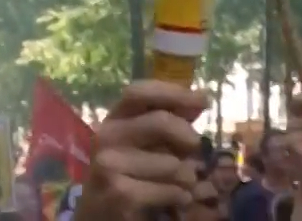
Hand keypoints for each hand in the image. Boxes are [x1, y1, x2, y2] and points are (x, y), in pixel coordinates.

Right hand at [74, 80, 206, 220]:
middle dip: (187, 136)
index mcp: (113, 119)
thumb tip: (200, 99)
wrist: (98, 214)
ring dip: (188, 176)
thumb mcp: (142, 142)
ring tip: (184, 182)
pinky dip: (181, 196)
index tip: (202, 100)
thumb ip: (167, 121)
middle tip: (197, 147)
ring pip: (171, 164)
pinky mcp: (119, 194)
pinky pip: (170, 191)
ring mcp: (109, 165)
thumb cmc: (128, 173)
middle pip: (159, 122)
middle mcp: (106, 137)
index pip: (138, 92)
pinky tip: (178, 199)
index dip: (172, 92)